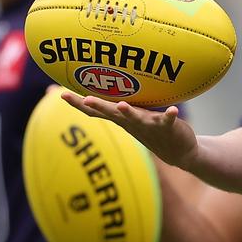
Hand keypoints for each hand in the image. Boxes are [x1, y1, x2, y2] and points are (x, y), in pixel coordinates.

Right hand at [61, 91, 197, 168]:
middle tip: (85, 99)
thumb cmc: (152, 129)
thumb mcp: (132, 117)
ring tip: (122, 106)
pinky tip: (173, 110)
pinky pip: (168, 120)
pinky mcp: (168, 127)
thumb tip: (105, 90)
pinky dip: (169, 115)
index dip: (78, 104)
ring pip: (137, 118)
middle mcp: (132, 122)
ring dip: (129, 112)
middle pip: (112, 114)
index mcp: (121, 118)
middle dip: (98, 106)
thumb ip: (118, 107)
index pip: (96, 111)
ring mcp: (149, 126)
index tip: (61, 94)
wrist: (179, 152)